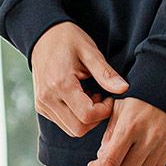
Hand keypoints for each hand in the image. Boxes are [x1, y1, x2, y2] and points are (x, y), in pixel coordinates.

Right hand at [31, 22, 129, 137]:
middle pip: (79, 129)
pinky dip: (76, 116)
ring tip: (90, 96)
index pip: (87, 116)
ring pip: (71, 129)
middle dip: (96, 119)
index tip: (109, 97)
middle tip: (101, 98)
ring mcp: (42, 104)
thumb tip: (124, 89)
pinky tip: (80, 98)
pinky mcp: (41, 107)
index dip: (104, 111)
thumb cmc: (68, 40)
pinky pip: (63, 123)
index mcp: (60, 84)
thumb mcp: (90, 51)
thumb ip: (106, 73)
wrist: (42, 35)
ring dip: (86, 119)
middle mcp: (47, 98)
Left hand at [87, 95, 165, 165]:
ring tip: (122, 159)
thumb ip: (109, 134)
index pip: (110, 161)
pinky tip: (136, 157)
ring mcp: (161, 144)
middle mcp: (147, 138)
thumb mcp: (118, 108)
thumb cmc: (141, 95)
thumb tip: (103, 156)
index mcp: (130, 126)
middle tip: (106, 163)